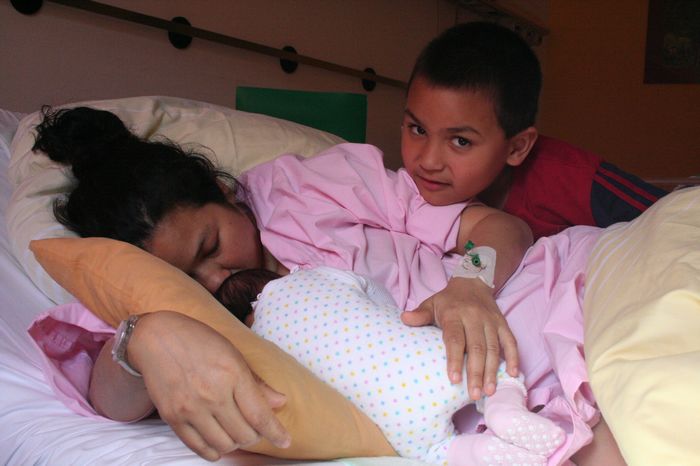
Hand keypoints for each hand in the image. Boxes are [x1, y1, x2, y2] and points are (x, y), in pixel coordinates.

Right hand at [129, 311, 290, 460]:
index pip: (259, 415)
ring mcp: (191, 408)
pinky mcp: (172, 417)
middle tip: (255, 428)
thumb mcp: (232, 353)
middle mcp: (212, 394)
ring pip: (224, 445)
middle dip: (255, 436)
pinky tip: (219, 444)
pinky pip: (199, 447)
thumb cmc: (198, 340)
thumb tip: (280, 402)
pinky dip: (213, 451)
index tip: (284, 441)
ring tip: (236, 432)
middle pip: (244, 434)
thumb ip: (256, 382)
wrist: (155, 337)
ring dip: (235, 443)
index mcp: (232, 373)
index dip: (276, 432)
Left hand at [401, 277, 518, 400]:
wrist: (472, 283)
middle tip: (473, 394)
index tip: (453, 380)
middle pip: (477, 347)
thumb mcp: (431, 304)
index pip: (455, 339)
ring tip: (489, 391)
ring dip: (492, 371)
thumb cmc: (448, 300)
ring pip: (494, 348)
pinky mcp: (503, 323)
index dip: (454, 359)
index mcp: (454, 314)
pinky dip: (513, 357)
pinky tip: (512, 374)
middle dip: (476, 373)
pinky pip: (510, 341)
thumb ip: (420, 314)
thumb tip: (404, 319)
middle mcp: (474, 317)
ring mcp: (491, 321)